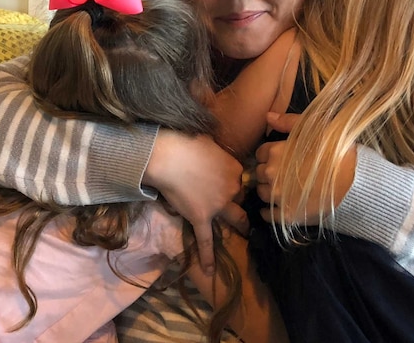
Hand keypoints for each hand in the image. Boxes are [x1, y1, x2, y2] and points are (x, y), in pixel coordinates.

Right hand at [143, 130, 247, 274]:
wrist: (168, 156)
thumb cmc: (185, 142)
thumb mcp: (209, 142)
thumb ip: (215, 153)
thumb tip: (211, 153)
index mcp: (235, 169)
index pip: (239, 179)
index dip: (231, 181)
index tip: (223, 181)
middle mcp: (232, 190)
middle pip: (240, 200)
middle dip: (242, 204)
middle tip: (244, 211)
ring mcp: (218, 206)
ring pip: (235, 219)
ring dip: (240, 226)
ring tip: (245, 234)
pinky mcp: (201, 218)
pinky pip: (206, 240)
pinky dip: (208, 256)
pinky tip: (210, 271)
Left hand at [255, 112, 355, 224]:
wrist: (356, 183)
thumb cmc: (336, 153)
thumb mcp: (315, 129)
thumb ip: (288, 122)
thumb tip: (267, 116)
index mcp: (276, 152)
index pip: (260, 153)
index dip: (270, 156)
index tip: (282, 159)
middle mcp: (272, 174)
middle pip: (260, 173)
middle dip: (270, 173)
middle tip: (286, 174)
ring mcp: (278, 196)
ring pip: (262, 192)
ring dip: (269, 190)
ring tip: (286, 189)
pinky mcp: (286, 214)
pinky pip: (267, 214)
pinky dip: (270, 211)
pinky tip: (281, 206)